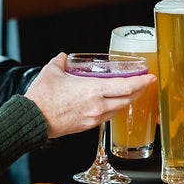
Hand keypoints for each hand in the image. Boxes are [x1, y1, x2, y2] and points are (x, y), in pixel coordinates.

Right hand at [25, 53, 156, 138]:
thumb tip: (63, 57)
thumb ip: (60, 61)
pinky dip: (114, 109)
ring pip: (118, 110)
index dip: (141, 82)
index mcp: (93, 91)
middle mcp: (97, 106)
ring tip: (130, 92)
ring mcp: (93, 118)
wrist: (33, 119)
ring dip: (127, 101)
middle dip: (138, 91)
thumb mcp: (52, 71)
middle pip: (127, 99)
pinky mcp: (87, 126)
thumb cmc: (42, 97)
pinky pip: (107, 117)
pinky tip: (112, 103)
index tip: (150, 77)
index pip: (125, 86)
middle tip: (144, 83)